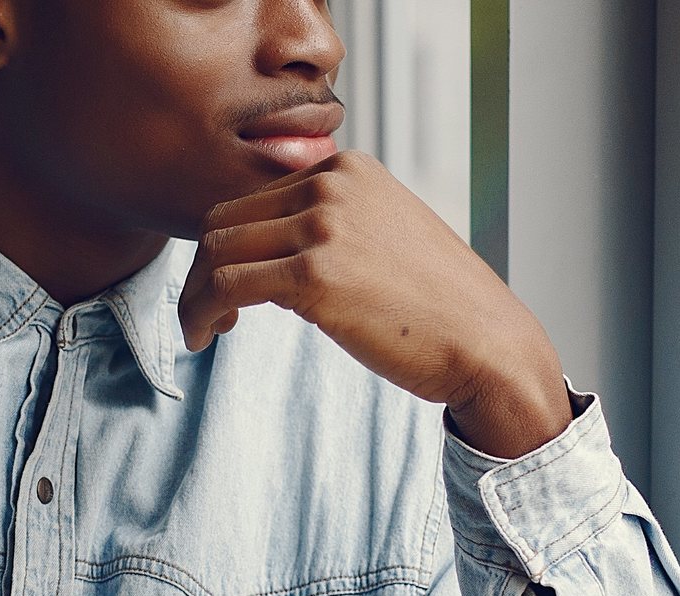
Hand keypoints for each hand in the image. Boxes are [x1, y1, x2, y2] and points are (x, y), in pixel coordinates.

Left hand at [178, 149, 572, 458]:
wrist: (485, 342)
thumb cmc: (437, 307)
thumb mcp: (382, 240)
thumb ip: (329, 232)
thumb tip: (267, 259)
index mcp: (347, 169)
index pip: (252, 198)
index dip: (229, 247)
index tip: (229, 291)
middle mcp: (331, 184)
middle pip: (224, 219)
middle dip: (201, 270)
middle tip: (207, 315)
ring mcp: (323, 225)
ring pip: (216, 250)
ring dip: (194, 295)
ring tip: (200, 331)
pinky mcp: (315, 274)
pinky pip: (225, 285)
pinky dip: (201, 312)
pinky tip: (206, 336)